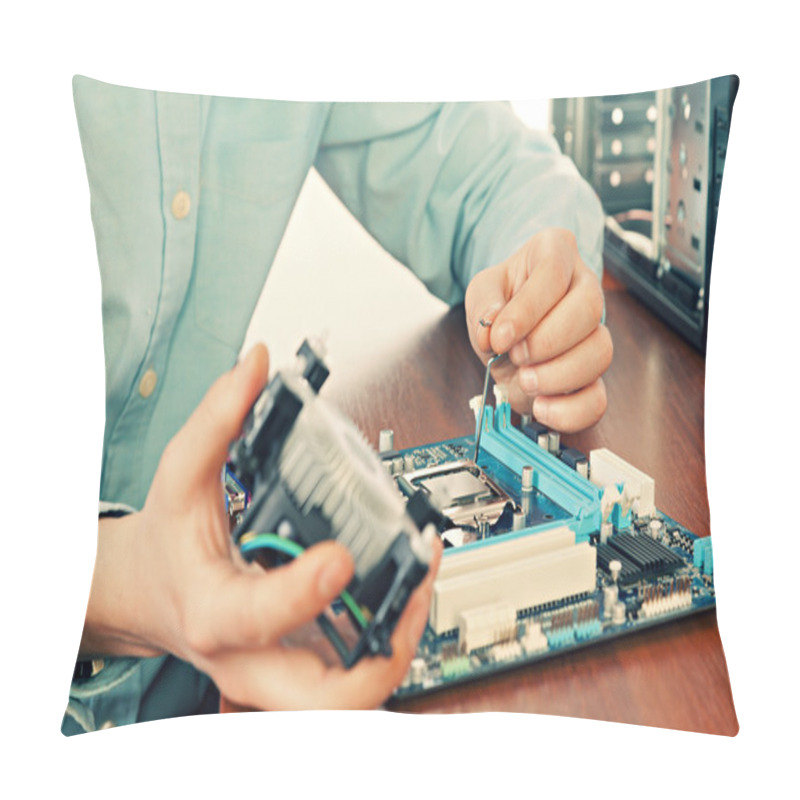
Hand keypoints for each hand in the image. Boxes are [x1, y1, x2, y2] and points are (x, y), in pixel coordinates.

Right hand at [81, 344, 440, 709]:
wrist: (150, 596)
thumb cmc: (168, 546)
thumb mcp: (179, 478)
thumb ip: (218, 418)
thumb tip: (255, 366)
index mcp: (215, 611)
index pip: (259, 617)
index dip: (302, 592)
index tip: (340, 553)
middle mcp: (252, 657)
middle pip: (328, 698)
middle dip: (389, 647)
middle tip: (416, 584)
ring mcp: (281, 670)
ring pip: (355, 697)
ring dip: (402, 643)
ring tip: (422, 577)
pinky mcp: (302, 664)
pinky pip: (358, 669)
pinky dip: (390, 636)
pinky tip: (404, 586)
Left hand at [464, 228, 611, 432]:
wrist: (506, 336)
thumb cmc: (500, 304)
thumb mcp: (482, 292)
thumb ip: (483, 304)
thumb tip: (492, 327)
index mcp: (556, 254)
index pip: (554, 273)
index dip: (527, 309)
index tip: (500, 337)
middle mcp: (585, 290)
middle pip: (590, 310)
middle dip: (547, 342)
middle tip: (516, 355)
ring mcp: (594, 334)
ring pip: (600, 353)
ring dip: (557, 375)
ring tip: (525, 379)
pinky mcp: (591, 377)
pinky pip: (598, 399)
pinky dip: (569, 411)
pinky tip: (541, 407)